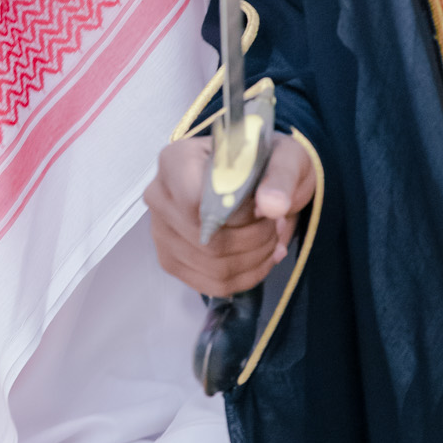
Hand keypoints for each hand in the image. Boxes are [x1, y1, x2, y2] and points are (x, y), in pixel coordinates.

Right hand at [145, 132, 313, 297]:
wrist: (257, 177)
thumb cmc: (264, 162)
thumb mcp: (283, 158)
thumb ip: (280, 178)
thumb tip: (272, 206)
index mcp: (177, 160)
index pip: (195, 202)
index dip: (237, 215)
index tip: (264, 208)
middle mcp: (159, 196)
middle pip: (207, 241)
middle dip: (255, 240)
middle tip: (277, 224)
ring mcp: (161, 232)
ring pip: (213, 267)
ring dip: (255, 259)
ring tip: (272, 238)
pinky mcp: (171, 260)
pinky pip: (212, 284)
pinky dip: (246, 276)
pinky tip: (262, 256)